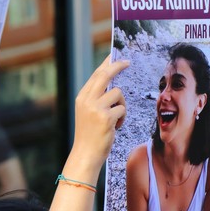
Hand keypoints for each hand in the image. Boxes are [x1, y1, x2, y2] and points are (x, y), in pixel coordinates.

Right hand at [65, 56, 128, 178]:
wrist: (85, 154)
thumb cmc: (90, 135)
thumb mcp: (88, 112)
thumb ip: (97, 98)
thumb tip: (112, 82)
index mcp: (81, 97)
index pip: (95, 75)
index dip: (106, 64)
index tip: (114, 55)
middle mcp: (87, 100)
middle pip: (105, 75)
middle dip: (117, 66)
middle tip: (127, 62)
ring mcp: (96, 108)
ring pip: (118, 93)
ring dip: (122, 105)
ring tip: (116, 119)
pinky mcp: (106, 117)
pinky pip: (122, 109)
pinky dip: (122, 118)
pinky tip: (115, 127)